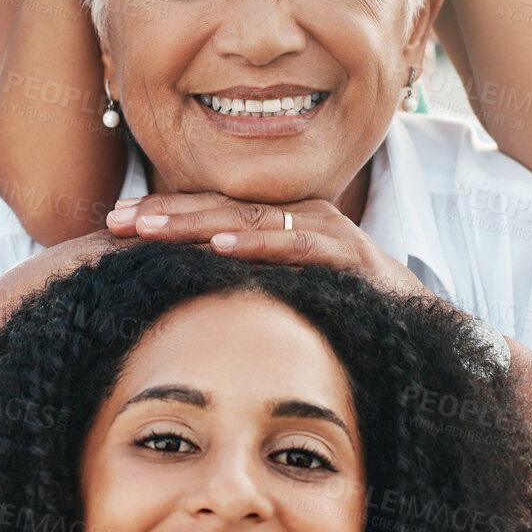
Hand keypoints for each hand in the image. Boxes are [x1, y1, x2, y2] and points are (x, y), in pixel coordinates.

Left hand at [105, 192, 429, 298]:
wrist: (417, 323)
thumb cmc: (346, 309)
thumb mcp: (286, 291)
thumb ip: (244, 282)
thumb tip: (185, 290)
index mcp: (279, 220)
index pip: (210, 209)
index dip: (161, 212)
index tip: (114, 221)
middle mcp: (298, 214)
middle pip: (220, 208)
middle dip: (163, 214)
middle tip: (113, 221)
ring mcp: (323, 229)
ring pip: (248, 220)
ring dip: (195, 223)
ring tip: (149, 229)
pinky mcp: (346, 253)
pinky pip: (295, 246)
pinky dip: (257, 245)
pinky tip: (220, 248)